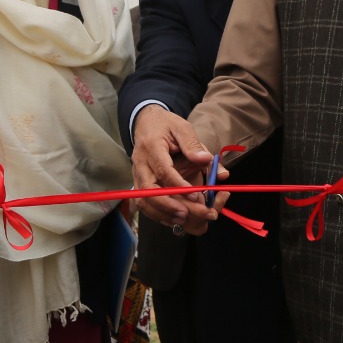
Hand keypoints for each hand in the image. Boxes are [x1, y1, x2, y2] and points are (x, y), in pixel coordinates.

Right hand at [131, 106, 221, 234]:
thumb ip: (194, 144)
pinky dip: (158, 214)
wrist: (146, 123)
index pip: (163, 170)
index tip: (197, 195)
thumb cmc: (166, 125)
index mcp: (151, 146)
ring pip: (144, 200)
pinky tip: (174, 218)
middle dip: (169, 205)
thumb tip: (206, 160)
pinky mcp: (138, 182)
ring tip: (184, 218)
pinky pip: (144, 203)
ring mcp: (137, 174)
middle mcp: (140, 163)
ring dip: (163, 213)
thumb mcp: (182, 127)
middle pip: (149, 190)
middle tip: (190, 213)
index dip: (179, 185)